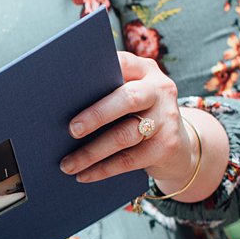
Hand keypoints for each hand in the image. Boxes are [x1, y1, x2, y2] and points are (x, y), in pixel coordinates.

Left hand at [60, 52, 196, 189]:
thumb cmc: (139, 116)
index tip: (70, 87)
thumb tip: (60, 106)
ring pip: (124, 135)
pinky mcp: (165, 146)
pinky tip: (84, 175)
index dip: (98, 72)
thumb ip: (106, 93)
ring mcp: (165, 118)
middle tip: (70, 130)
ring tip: (67, 164)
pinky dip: (102, 169)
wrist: (179, 148)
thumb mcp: (130, 98)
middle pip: (127, 99)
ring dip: (91, 152)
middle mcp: (159, 90)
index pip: (122, 63)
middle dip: (95, 115)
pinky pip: (128, 160)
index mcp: (145, 71)